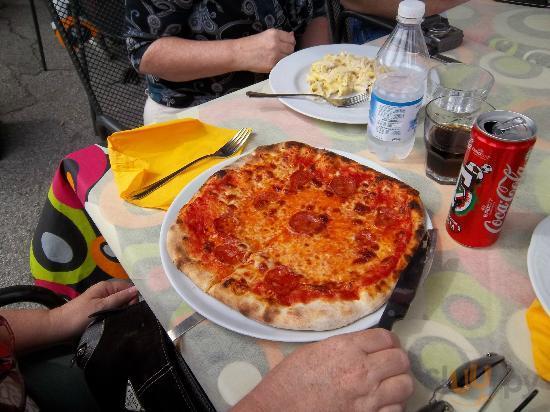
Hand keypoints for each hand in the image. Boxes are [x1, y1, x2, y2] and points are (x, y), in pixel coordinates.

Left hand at [51, 281, 138, 338]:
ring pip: (120, 305)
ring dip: (123, 312)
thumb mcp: (101, 306)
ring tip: (125, 322)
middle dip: (129, 305)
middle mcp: (106, 292)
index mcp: (106, 286)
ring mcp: (103, 302)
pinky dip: (117, 316)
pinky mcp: (101, 312)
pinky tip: (119, 324)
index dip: (134, 296)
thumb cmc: (79, 316)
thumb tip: (137, 289)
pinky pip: (114, 311)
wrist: (59, 328)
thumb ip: (119, 298)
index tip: (134, 309)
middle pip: (125, 296)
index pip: (128, 287)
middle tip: (127, 318)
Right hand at [233, 329, 412, 411]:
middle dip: (397, 360)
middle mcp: (362, 370)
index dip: (389, 341)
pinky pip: (397, 410)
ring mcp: (368, 398)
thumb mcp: (314, 351)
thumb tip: (363, 346)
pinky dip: (392, 406)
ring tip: (388, 385)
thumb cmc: (290, 380)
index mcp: (346, 348)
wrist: (278, 410)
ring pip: (405, 385)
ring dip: (398, 383)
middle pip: (400, 359)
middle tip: (389, 365)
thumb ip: (343, 347)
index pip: (385, 337)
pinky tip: (381, 404)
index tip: (386, 346)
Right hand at [235, 29, 295, 72]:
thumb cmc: (250, 44)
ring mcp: (275, 55)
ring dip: (284, 58)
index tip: (286, 45)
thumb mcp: (264, 35)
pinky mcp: (272, 65)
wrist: (239, 54)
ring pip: (288, 57)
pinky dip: (279, 65)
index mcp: (274, 34)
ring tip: (275, 58)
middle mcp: (276, 43)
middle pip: (291, 48)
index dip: (289, 42)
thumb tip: (291, 35)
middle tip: (280, 53)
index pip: (291, 38)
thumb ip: (279, 36)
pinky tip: (273, 63)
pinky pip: (282, 65)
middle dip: (287, 51)